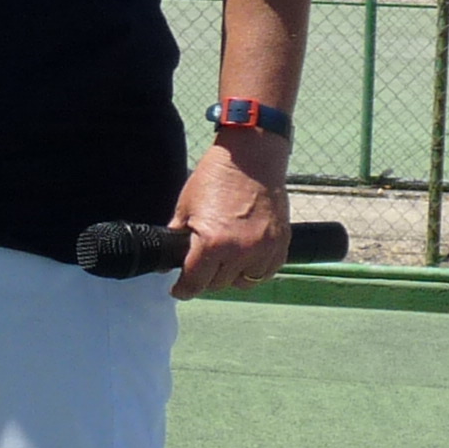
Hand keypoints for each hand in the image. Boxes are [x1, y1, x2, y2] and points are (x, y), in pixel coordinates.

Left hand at [167, 136, 288, 297]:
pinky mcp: (280, 244)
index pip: (195, 283)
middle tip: (201, 264)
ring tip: (224, 258)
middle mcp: (240, 252)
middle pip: (217, 284)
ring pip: (242, 281)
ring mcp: (264, 249)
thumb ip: (177, 237)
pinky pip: (265, 272)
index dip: (183, 289)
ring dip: (231, 275)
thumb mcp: (186, 207)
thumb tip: (168, 261)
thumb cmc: (217, 177)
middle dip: (206, 277)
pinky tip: (244, 255)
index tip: (179, 289)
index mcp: (213, 244)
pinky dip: (253, 269)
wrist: (251, 158)